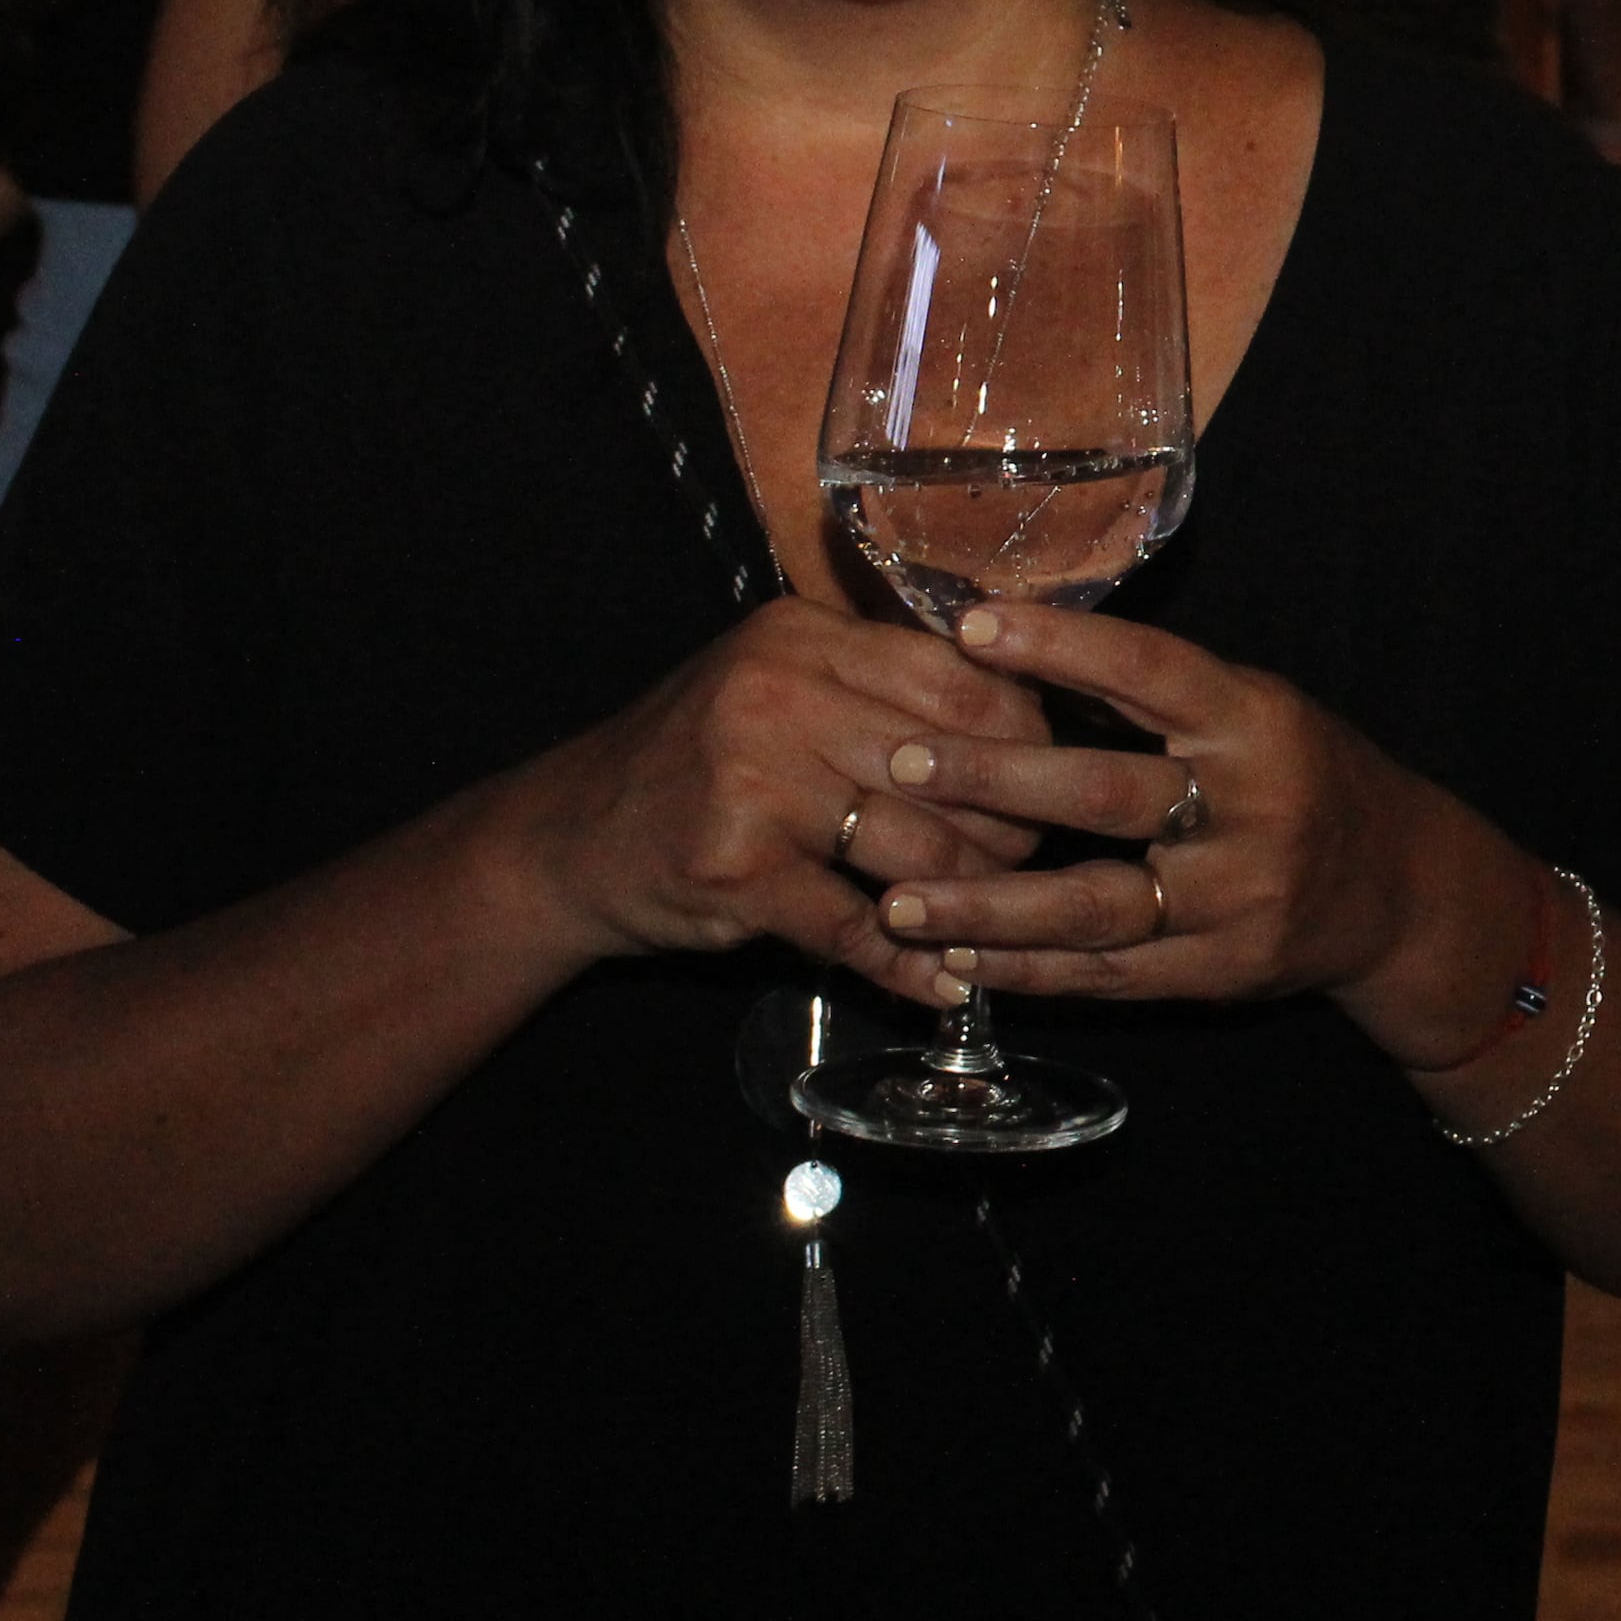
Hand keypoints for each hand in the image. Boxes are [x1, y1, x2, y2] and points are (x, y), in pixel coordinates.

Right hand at [500, 597, 1050, 1012]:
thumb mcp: (780, 685)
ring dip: (971, 898)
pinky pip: (853, 925)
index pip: (963, 679)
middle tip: (1036, 859)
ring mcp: (753, 781)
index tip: (1053, 777)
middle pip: (954, 765)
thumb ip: (880, 685)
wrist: (567, 836)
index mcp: (805, 637)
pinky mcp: (735, 870)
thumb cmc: (700, 760)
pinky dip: (907, 965)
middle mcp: (779, 694)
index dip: (1027, 735)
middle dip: (1011, 823)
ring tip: (998, 918)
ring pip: (917, 848)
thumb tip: (1028, 712)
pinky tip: (944, 984)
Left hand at [866, 602, 1509, 1056]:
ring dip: (989, 907)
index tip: (972, 626)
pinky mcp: (1221, 974)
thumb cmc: (1300, 776)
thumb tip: (1015, 642)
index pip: (1152, 672)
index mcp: (1257, 724)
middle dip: (996, 780)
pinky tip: (957, 962)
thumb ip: (1153, 691)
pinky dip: (1029, 971)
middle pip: (1107, 795)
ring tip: (900, 902)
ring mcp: (1238, 902)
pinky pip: (1109, 976)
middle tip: (902, 765)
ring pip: (1096, 906)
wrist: (1397, 889)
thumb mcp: (1252, 711)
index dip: (1061, 647)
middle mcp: (1253, 812)